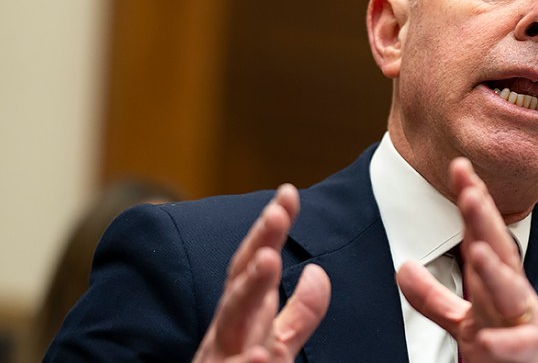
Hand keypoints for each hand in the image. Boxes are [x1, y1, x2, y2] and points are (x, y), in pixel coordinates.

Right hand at [193, 184, 330, 362]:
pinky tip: (258, 355)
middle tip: (278, 212)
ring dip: (247, 290)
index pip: (255, 264)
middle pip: (240, 282)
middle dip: (258, 245)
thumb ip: (300, 313)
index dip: (270, 229)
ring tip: (268, 260)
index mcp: (242, 317)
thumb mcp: (275, 343)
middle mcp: (226, 334)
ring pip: (228, 326)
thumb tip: (318, 271)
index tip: (289, 193)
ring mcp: (218, 362)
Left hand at [397, 158, 537, 362]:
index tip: (459, 167)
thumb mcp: (466, 318)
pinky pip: (520, 345)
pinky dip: (505, 342)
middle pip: (498, 250)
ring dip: (495, 271)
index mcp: (497, 279)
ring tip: (477, 251)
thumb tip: (403, 266)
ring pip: (511, 292)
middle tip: (469, 192)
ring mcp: (525, 320)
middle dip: (484, 221)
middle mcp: (513, 292)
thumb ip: (434, 297)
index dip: (473, 199)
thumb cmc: (512, 341)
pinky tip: (489, 338)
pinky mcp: (533, 350)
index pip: (481, 232)